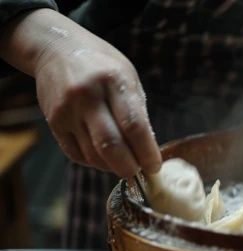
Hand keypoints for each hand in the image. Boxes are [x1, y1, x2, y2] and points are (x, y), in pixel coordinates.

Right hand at [0, 9, 160, 176]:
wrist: (57, 49)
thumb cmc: (102, 65)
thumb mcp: (128, 76)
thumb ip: (137, 110)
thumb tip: (147, 149)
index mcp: (114, 81)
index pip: (134, 125)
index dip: (147, 152)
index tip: (155, 167)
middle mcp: (87, 96)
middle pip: (110, 144)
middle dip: (128, 167)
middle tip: (140, 175)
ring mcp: (67, 110)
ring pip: (92, 154)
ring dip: (112, 167)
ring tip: (124, 165)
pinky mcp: (53, 121)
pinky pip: (75, 154)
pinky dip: (94, 163)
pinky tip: (104, 159)